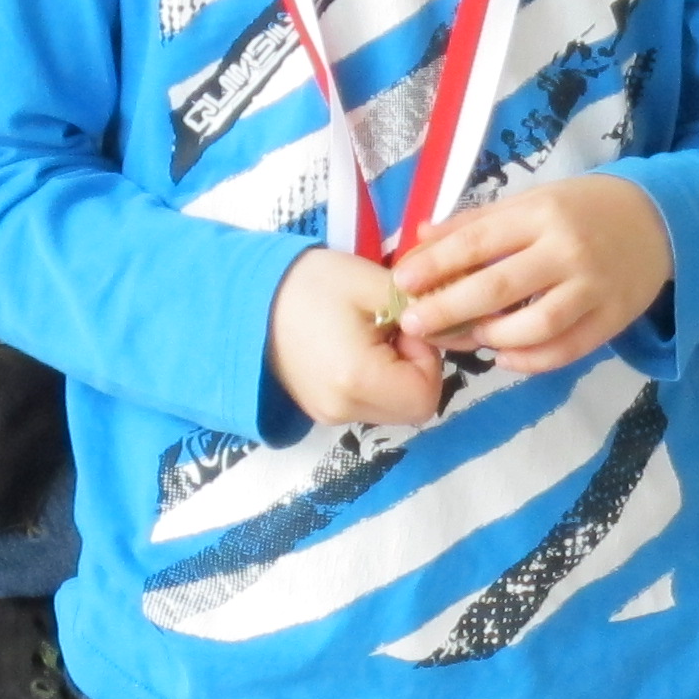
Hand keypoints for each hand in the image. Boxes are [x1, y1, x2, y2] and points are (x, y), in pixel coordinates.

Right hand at [266, 248, 445, 426]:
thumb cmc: (311, 284)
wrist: (242, 296)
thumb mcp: (375, 284)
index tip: (405, 326)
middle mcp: (342, 410)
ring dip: (397, 374)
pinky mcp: (319, 409)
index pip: (426, 394)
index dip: (427, 359)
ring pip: (392, 407)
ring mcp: (327, 415)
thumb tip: (456, 331)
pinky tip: (356, 346)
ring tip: (371, 334)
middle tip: (391, 328)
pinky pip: (368, 403)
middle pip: (413, 407)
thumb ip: (423, 310)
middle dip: (416, 368)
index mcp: (357, 381)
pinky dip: (376, 380)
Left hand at [392, 176, 672, 372]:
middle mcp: (568, 250)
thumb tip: (421, 240)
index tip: (402, 281)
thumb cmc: (584, 208)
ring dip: (492, 338)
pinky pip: (567, 349)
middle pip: (499, 288)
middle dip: (449, 309)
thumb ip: (478, 222)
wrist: (660, 221)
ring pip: (535, 326)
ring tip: (470, 339)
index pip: (478, 241)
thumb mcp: (533, 201)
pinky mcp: (614, 317)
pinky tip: (505, 357)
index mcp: (542, 214)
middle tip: (414, 324)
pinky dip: (531, 360)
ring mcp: (594, 287)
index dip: (436, 264)